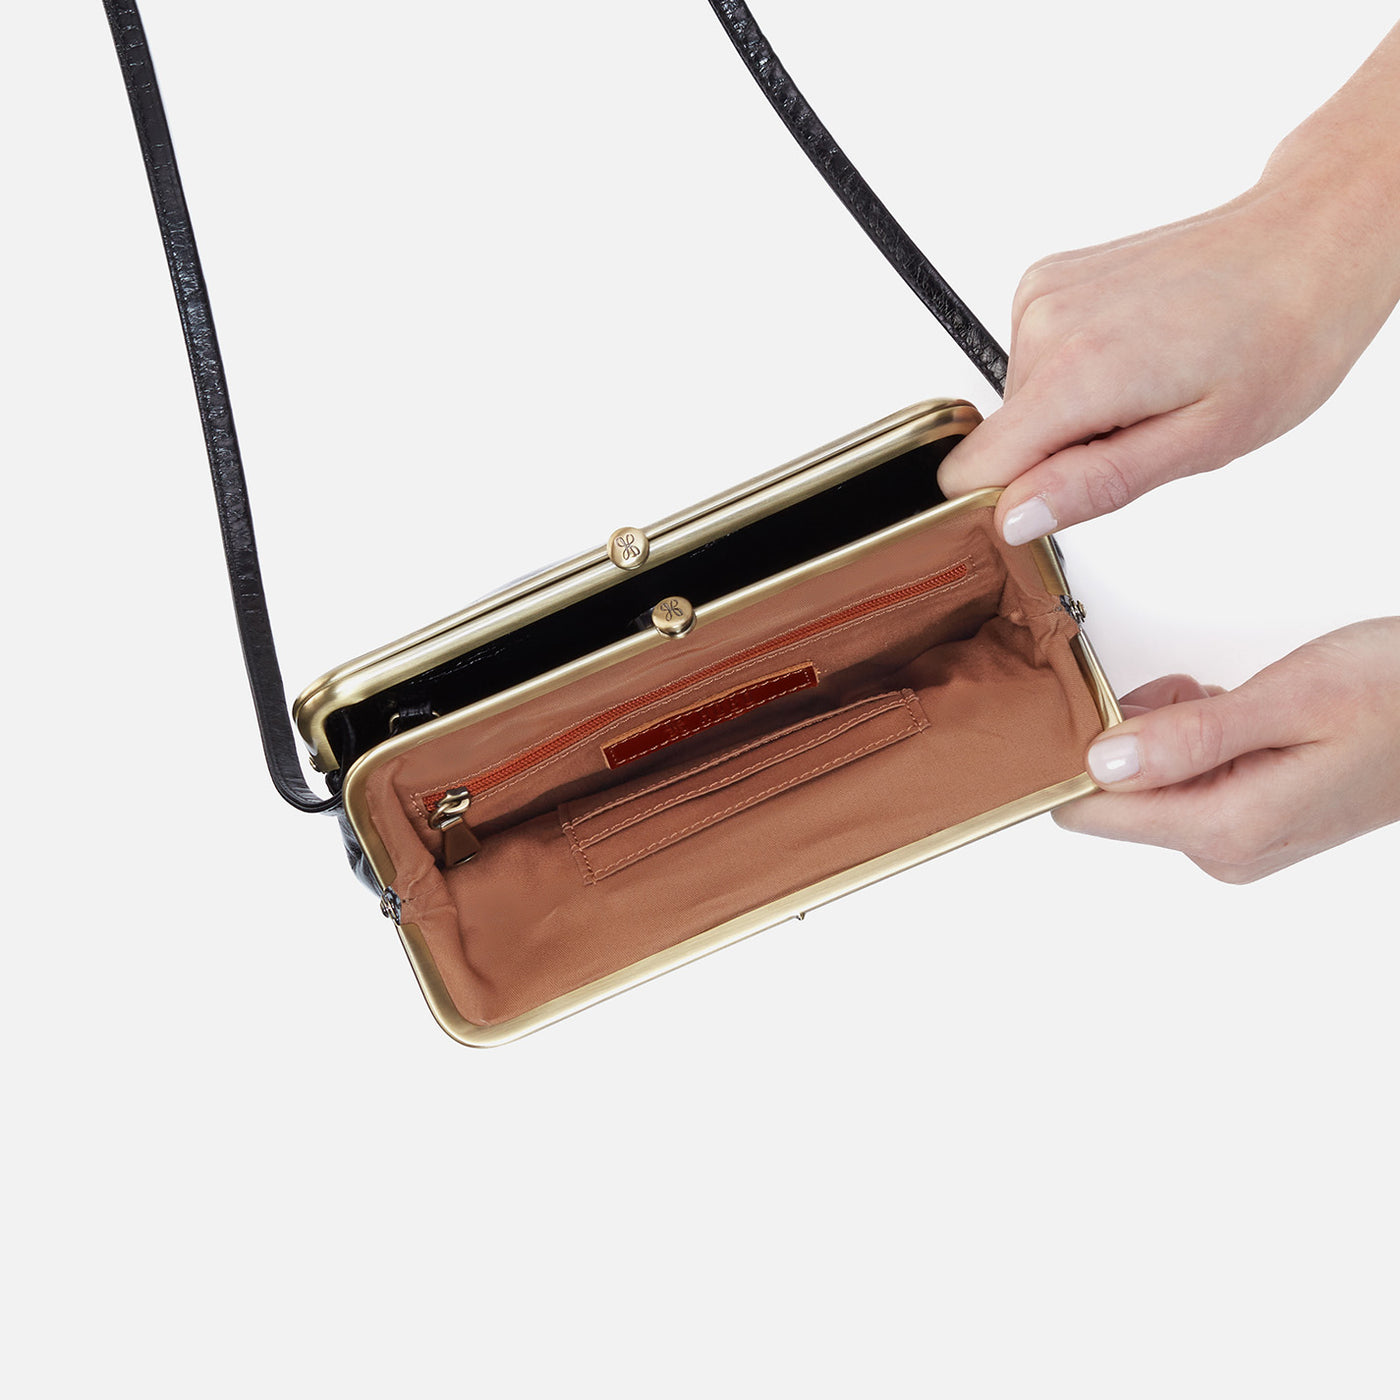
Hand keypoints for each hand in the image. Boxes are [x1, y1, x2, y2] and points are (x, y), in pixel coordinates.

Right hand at [935, 29, 1399, 543]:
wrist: (1310, 242)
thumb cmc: (1282, 334)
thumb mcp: (1200, 442)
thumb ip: (1095, 485)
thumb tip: (1015, 518)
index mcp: (1074, 372)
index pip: (971, 472)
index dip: (1010, 504)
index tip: (1070, 495)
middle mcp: (1043, 323)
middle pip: (1003, 441)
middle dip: (1061, 453)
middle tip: (1143, 427)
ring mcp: (1041, 294)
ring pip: (1020, 404)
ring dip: (1074, 412)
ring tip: (1148, 385)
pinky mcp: (1047, 280)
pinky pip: (1034, 362)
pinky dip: (1076, 372)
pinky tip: (1135, 353)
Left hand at [1053, 619, 1399, 881]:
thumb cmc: (1397, 695)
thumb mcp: (1290, 699)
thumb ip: (1191, 736)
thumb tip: (1103, 763)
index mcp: (1226, 829)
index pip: (1090, 812)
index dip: (1076, 753)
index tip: (1099, 702)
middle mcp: (1223, 850)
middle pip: (1115, 794)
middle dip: (1129, 733)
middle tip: (1189, 692)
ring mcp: (1237, 839)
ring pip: (1147, 778)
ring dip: (1164, 728)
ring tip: (1222, 699)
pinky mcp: (1249, 819)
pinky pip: (1182, 776)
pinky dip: (1190, 733)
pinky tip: (1233, 711)